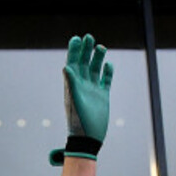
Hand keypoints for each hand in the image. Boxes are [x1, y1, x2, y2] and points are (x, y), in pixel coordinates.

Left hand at [50, 34, 112, 164]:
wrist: (88, 138)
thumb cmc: (78, 122)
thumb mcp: (74, 101)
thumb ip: (71, 84)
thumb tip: (66, 67)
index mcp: (72, 86)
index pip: (73, 64)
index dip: (74, 52)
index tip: (77, 39)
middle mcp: (82, 86)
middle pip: (84, 64)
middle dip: (85, 50)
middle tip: (88, 37)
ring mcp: (93, 90)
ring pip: (95, 69)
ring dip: (97, 58)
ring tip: (100, 47)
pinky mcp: (103, 96)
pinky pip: (106, 80)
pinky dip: (108, 72)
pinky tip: (109, 64)